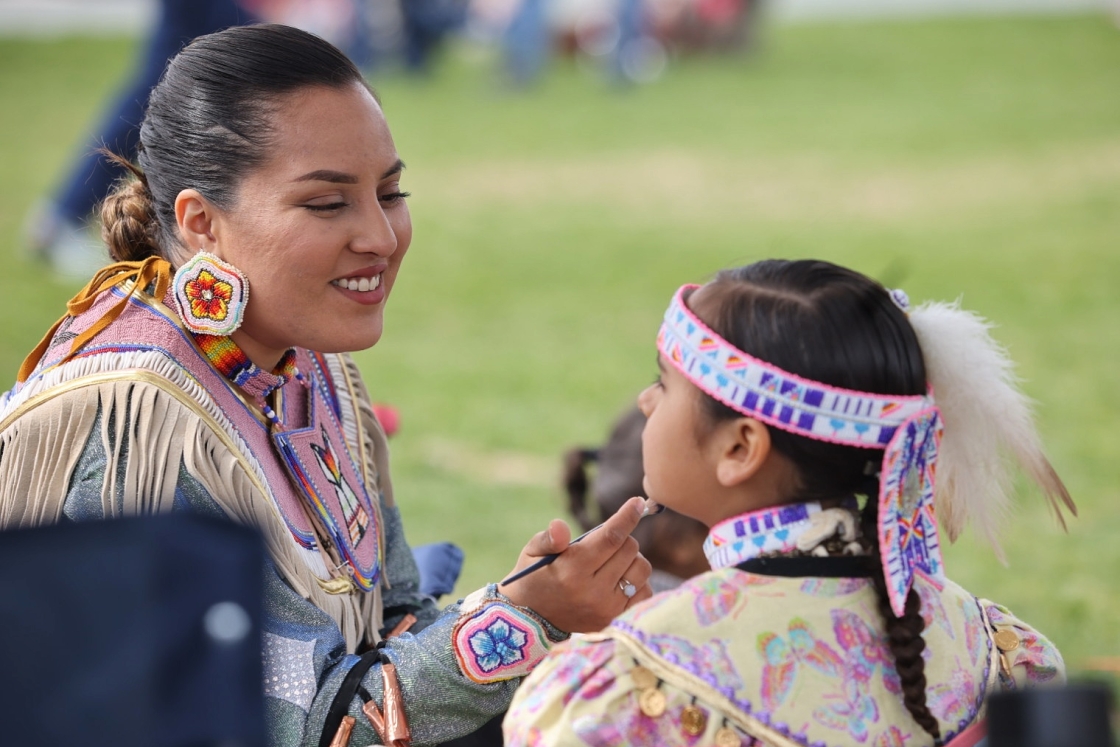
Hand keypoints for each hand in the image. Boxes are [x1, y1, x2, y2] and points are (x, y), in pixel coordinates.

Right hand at [499, 496, 653, 632]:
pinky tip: (620, 580)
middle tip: (606, 543)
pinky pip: (646, 591)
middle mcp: (593, 591)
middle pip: (629, 549)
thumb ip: (549, 537)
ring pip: (642, 568)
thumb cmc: (535, 576)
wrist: (533, 619)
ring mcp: (607, 608)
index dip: (627, 517)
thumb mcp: (533, 551)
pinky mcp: (617, 619)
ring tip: (613, 562)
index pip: (610, 537)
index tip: (638, 503)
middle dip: (622, 538)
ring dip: (632, 559)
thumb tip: (560, 526)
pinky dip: (638, 580)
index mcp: (572, 570)